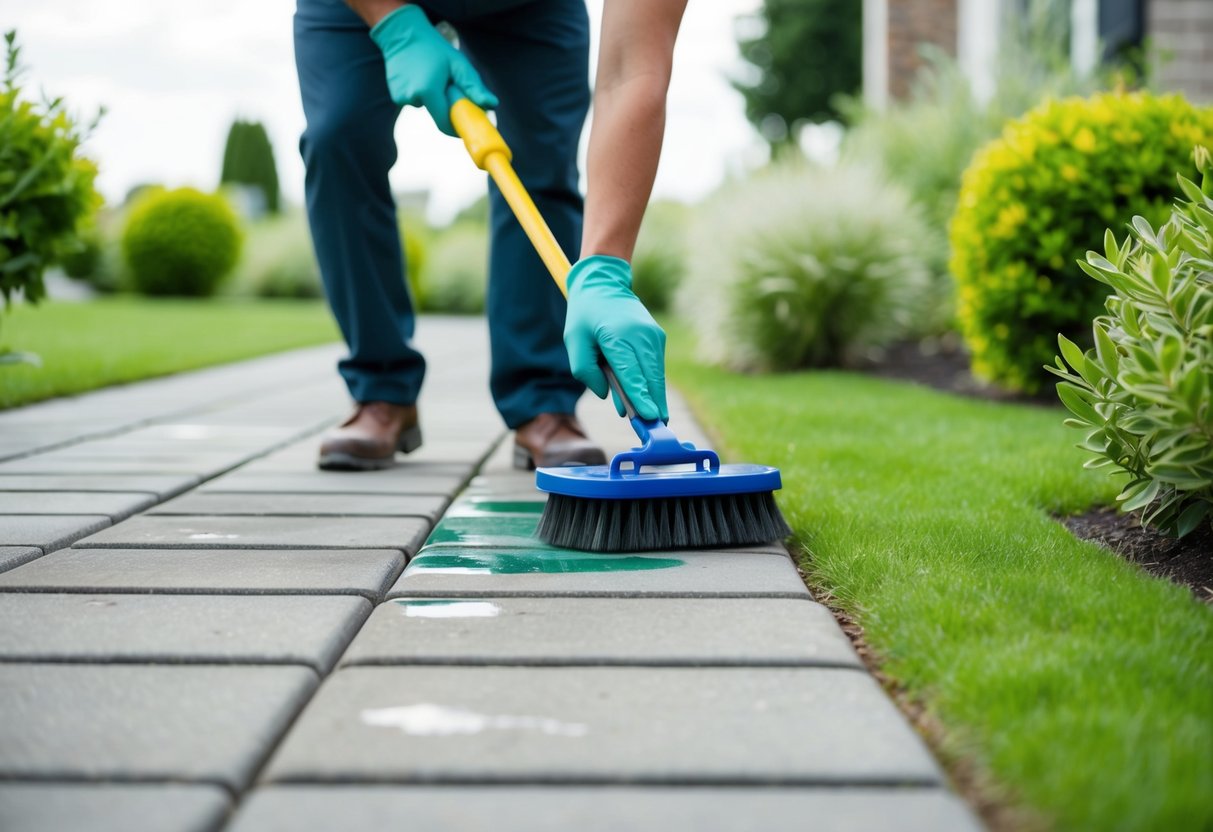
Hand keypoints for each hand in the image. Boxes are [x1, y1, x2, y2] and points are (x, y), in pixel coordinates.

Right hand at [370, 4, 497, 135]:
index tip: (464, 126)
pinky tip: (418, 76)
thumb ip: (474, 87)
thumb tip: (493, 105)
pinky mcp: (395, 96)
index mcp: (428, 91)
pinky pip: (414, 100)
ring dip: (432, 98)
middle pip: (435, 114)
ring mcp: (401, 97)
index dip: (455, 128)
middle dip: (445, 108)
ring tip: (431, 76)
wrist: (402, 33)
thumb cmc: (434, 48)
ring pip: (424, 106)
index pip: (444, 123)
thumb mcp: (458, 64)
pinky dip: (419, 93)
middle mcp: (412, 97)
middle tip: (448, 88)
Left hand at [564, 255, 668, 421]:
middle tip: (657, 429)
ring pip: (657, 374)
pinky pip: (656, 366)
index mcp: (617, 336)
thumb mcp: (574, 341)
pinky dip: (653, 383)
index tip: (650, 416)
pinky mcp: (657, 337)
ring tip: (655, 419)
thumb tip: (607, 394)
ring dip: (655, 396)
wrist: (604, 282)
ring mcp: (652, 336)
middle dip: (654, 404)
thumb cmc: (585, 314)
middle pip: (650, 377)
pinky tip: (649, 400)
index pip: (631, 373)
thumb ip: (585, 370)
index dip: (641, 397)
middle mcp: (640, 336)